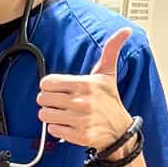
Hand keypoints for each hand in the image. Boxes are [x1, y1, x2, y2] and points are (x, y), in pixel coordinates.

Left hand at [37, 27, 134, 151]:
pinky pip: (52, 130)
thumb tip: (125, 31)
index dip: (50, 86)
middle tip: (62, 102)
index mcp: (85, 84)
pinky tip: (70, 125)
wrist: (120, 130)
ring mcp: (81, 120)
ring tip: (65, 114)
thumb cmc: (109, 100)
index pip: (46, 82)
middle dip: (49, 101)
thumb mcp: (108, 74)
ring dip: (52, 115)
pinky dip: (58, 129)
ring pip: (44, 115)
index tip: (60, 89)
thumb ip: (110, 51)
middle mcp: (82, 102)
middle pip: (42, 98)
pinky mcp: (79, 135)